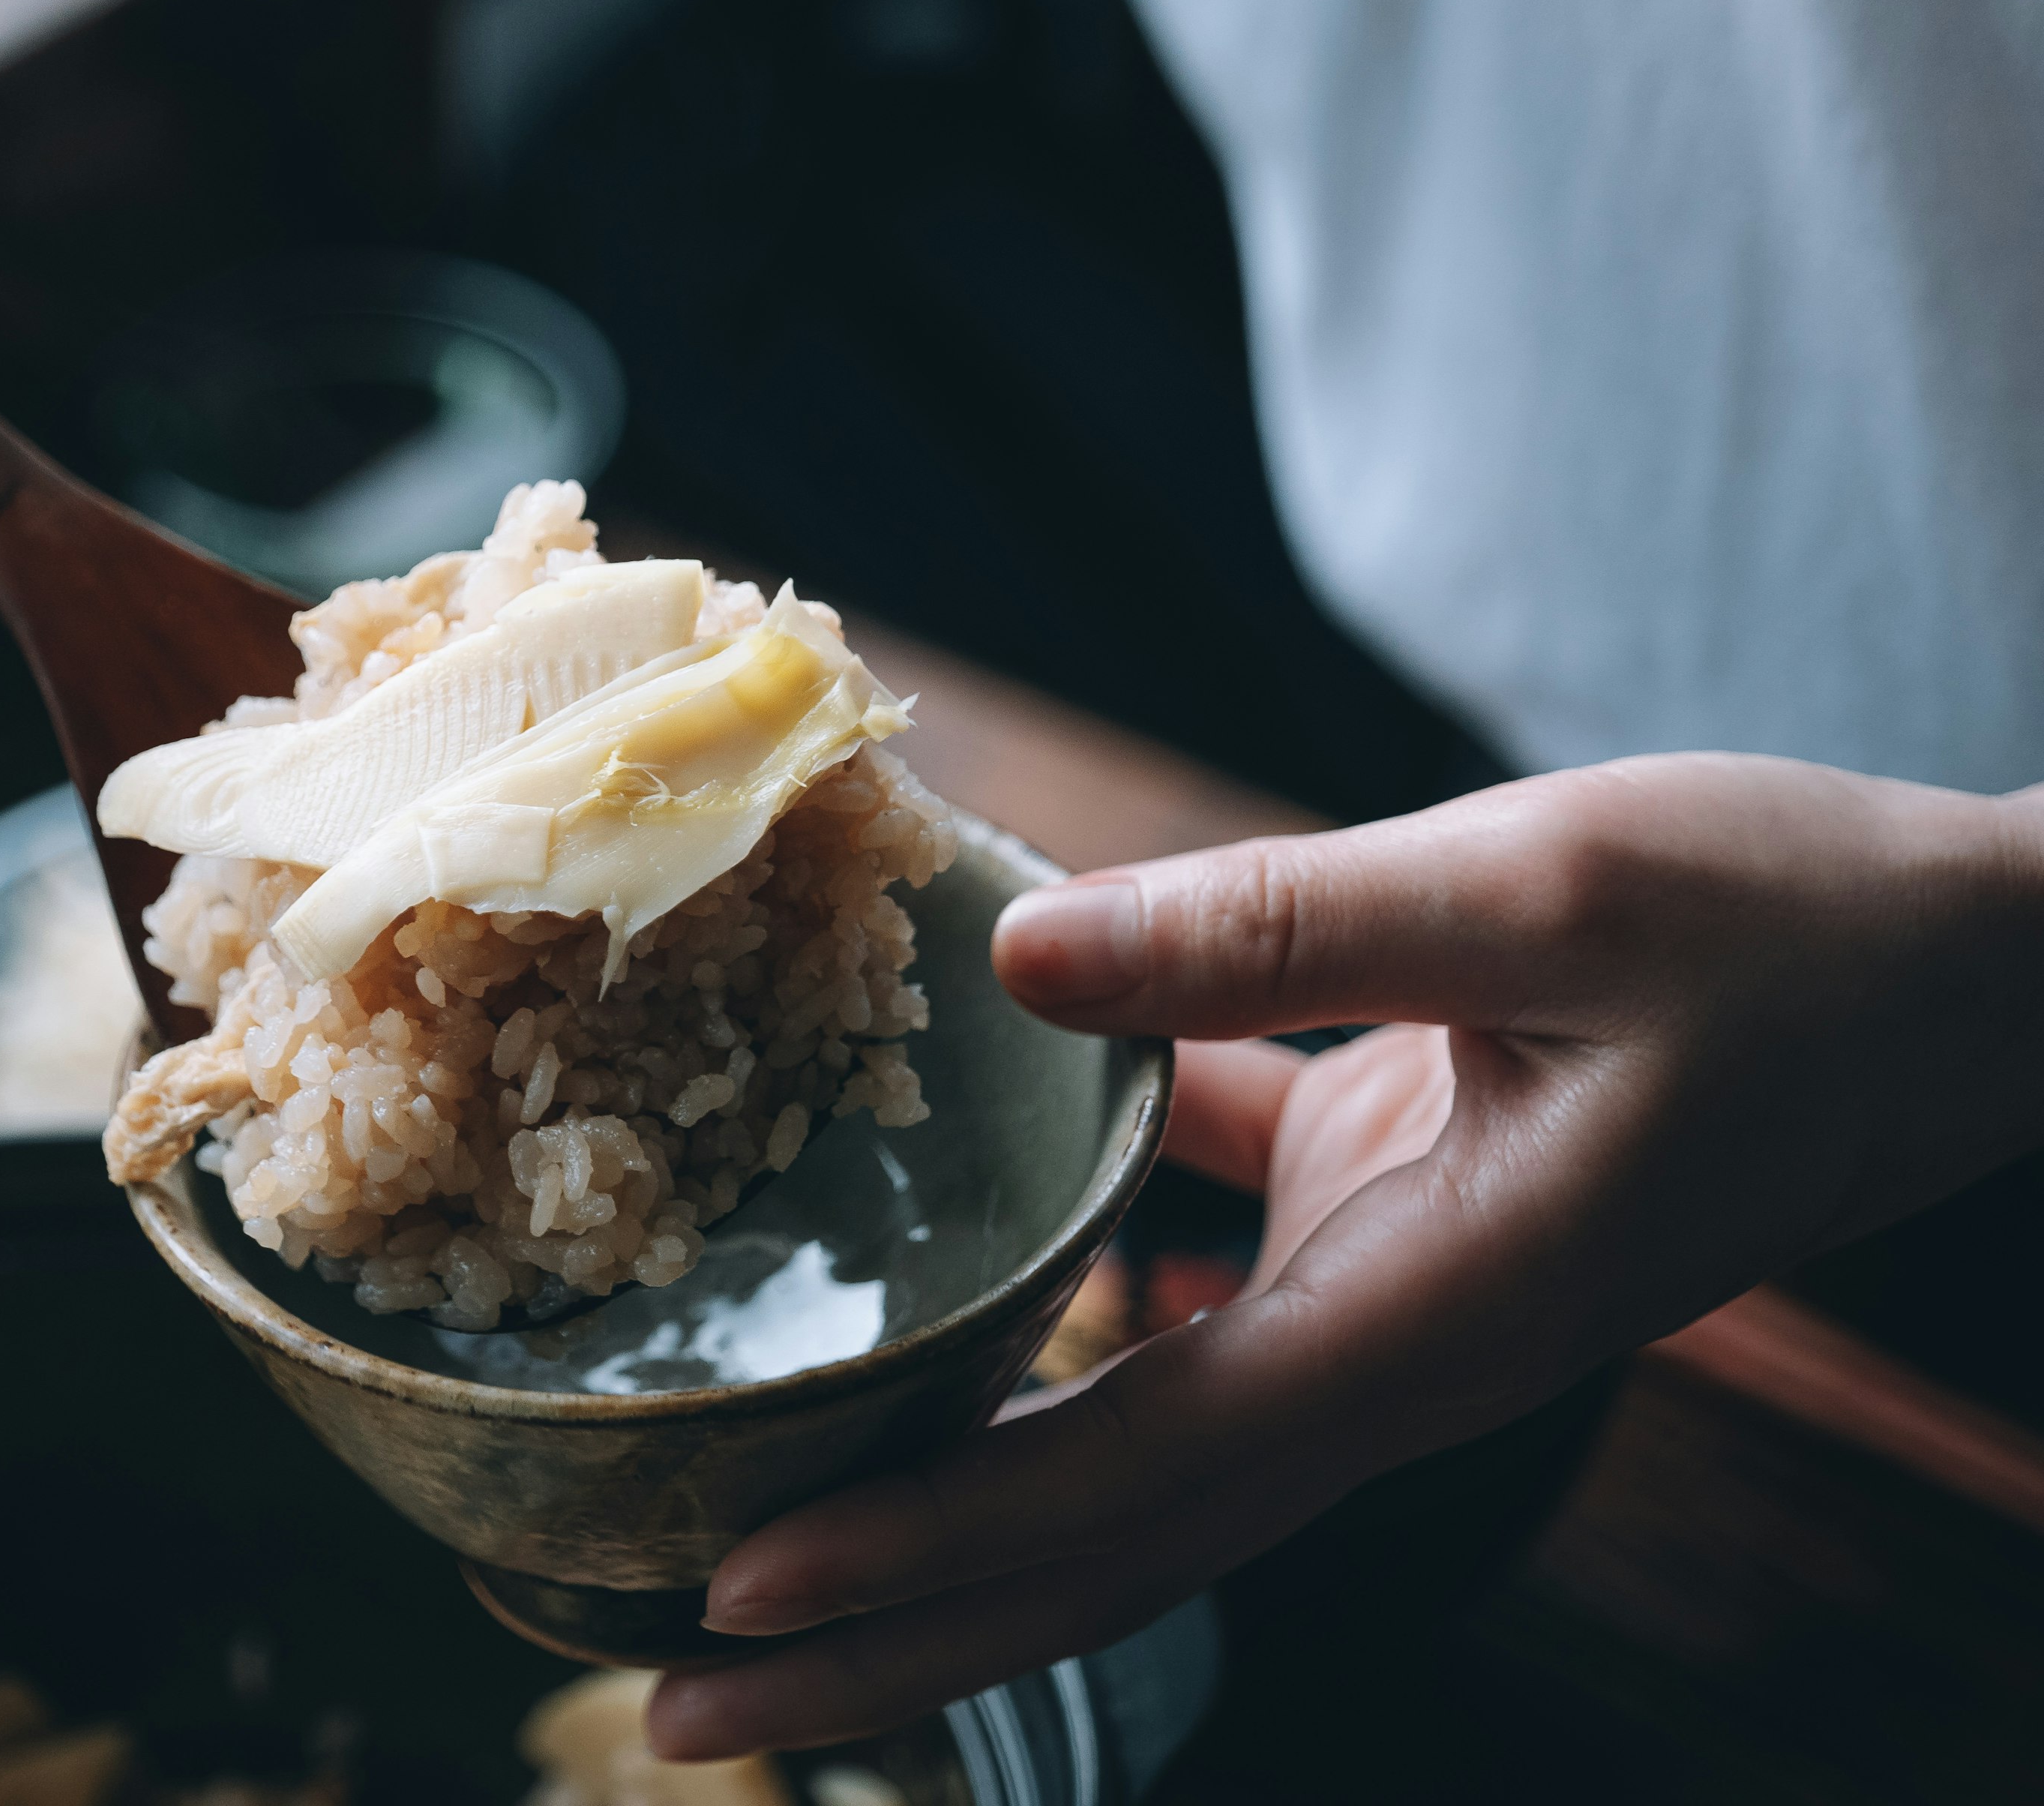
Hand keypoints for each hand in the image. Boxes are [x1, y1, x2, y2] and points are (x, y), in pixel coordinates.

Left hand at [652, 753, 2043, 1756]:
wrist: (1959, 976)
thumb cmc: (1791, 933)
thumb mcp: (1544, 889)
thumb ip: (1276, 924)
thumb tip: (1017, 955)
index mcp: (1417, 1325)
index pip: (1122, 1480)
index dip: (924, 1546)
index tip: (742, 1602)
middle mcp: (1372, 1357)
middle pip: (1092, 1543)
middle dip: (890, 1641)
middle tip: (677, 1704)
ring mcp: (1364, 1299)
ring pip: (1115, 1443)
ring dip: (938, 1506)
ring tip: (752, 1545)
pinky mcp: (1367, 1210)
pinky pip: (1180, 1276)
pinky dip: (1054, 1287)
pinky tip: (935, 1233)